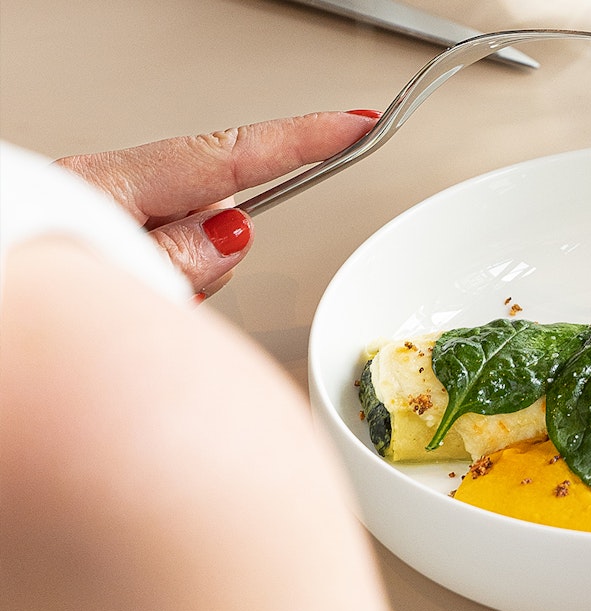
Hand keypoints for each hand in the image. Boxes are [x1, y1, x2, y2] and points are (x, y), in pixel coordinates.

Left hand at [55, 110, 378, 296]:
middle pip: (205, 207)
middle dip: (218, 246)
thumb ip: (180, 259)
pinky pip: (152, 261)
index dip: (302, 140)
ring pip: (180, 243)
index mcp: (107, 191)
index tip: (355, 125)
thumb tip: (228, 236)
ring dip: (176, 277)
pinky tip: (130, 303)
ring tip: (138, 303)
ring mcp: (97, 219)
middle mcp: (99, 196)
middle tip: (183, 285)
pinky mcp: (94, 247)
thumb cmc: (20, 301)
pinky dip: (155, 285)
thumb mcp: (116, 283)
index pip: (229, 157)